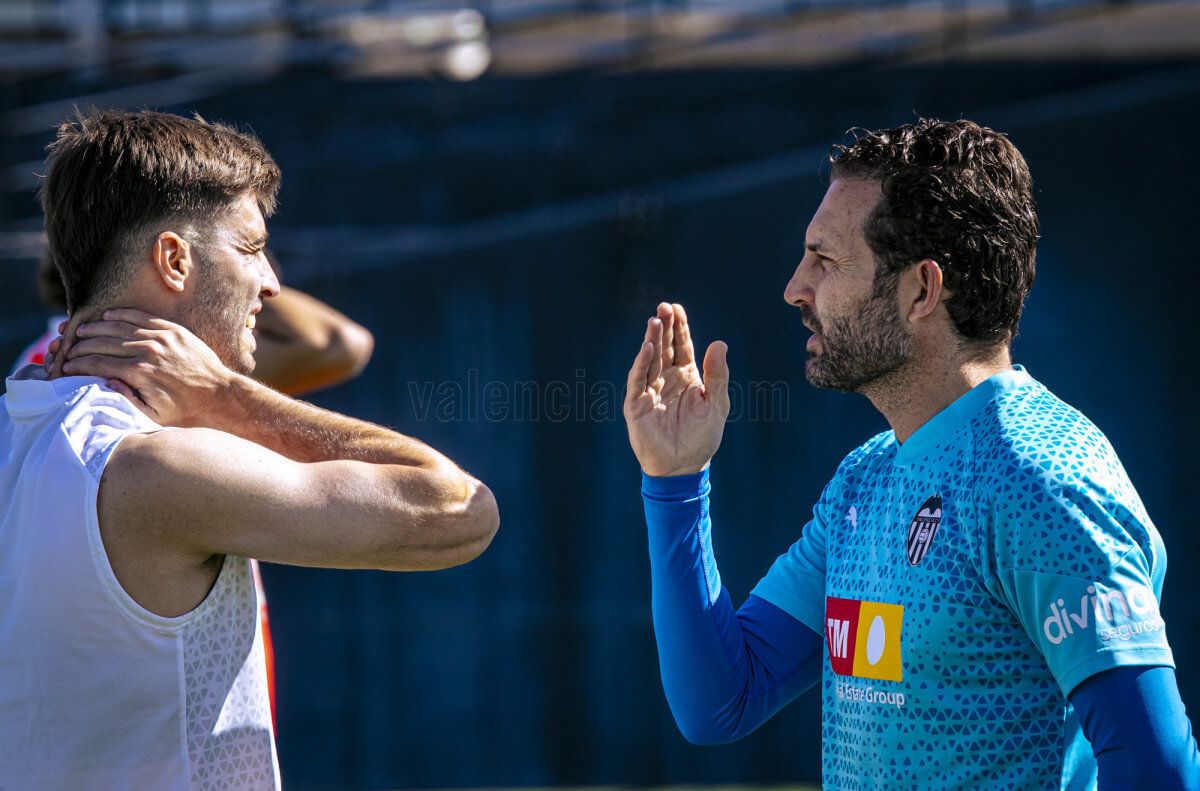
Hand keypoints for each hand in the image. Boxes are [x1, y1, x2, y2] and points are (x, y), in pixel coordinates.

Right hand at [60, 309, 234, 426]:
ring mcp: (162, 338)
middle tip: (66, 348)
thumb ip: (126, 399)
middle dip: (80, 346)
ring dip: (96, 327)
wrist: (220, 395)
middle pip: (103, 343)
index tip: (64, 367)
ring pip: (119, 327)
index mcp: (140, 373)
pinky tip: (107, 315)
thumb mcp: (153, 415)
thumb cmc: (185, 411)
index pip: (97, 363)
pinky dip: (122, 315)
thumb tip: (104, 382)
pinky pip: (142, 317)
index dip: (76, 365)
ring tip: (80, 330)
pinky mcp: (174, 330)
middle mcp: (148, 351)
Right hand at [624, 302, 729, 476]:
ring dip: (652, 340)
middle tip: (664, 307)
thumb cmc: (701, 437)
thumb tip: (720, 343)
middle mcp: (667, 379)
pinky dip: (641, 363)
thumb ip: (718, 374)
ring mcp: (650, 390)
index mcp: (686, 376)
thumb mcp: (716, 404)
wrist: (683, 468)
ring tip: (655, 321)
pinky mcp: (636, 404)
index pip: (682, 346)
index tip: (676, 308)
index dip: (679, 327)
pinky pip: (638, 379)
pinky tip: (648, 348)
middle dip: (664, 327)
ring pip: (650, 359)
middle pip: (665, 347)